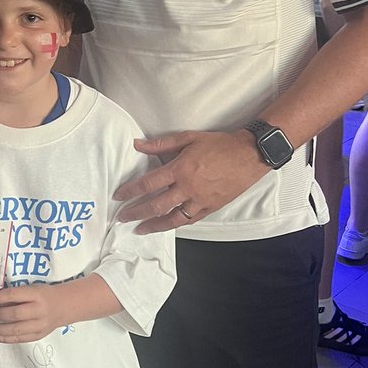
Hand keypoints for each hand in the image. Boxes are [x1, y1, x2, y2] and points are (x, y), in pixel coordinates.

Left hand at [0, 284, 65, 343]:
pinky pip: (19, 339)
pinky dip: (4, 339)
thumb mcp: (31, 288)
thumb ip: (14, 295)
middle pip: (13, 314)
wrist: (64, 306)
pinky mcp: (38, 336)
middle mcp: (38, 310)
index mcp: (36, 294)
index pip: (11, 295)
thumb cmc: (45, 295)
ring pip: (14, 330)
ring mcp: (39, 325)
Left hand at [113, 129, 266, 233]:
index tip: (118, 196)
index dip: (130, 191)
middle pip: (156, 205)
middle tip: (122, 218)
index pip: (148, 183)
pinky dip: (175, 224)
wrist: (249, 155)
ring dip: (153, 225)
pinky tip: (165, 226)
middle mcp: (188, 188)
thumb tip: (138, 145)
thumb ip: (161, 144)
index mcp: (180, 169)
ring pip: (172, 218)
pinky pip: (189, 220)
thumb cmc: (219, 144)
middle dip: (135, 213)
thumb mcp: (188, 138)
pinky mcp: (211, 207)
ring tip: (139, 229)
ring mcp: (200, 200)